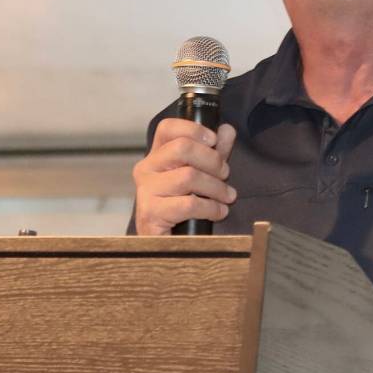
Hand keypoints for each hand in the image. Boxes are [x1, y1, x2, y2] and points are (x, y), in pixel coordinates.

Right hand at [132, 119, 237, 235]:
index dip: (194, 129)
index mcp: (157, 155)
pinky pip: (187, 204)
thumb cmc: (184, 205)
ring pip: (188, 176)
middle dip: (212, 160)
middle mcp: (146, 169)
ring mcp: (145, 191)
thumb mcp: (203, 174)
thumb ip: (214, 152)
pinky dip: (210, 208)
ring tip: (227, 197)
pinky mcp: (150, 214)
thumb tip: (227, 129)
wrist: (166, 245)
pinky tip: (219, 212)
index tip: (213, 140)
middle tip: (226, 174)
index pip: (167, 128)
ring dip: (216, 187)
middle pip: (182, 148)